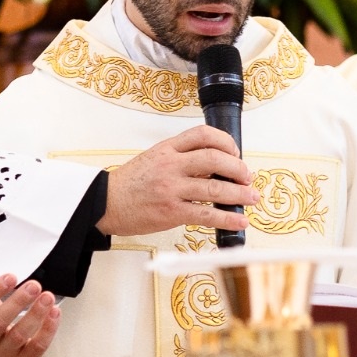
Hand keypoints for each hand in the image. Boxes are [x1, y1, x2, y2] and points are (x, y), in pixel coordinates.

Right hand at [97, 125, 259, 236]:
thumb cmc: (130, 184)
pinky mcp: (171, 212)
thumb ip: (180, 158)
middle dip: (239, 169)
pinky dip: (227, 218)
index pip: (203, 135)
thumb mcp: (153, 159)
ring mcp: (171, 188)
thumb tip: (214, 166)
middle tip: (247, 177)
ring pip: (215, 187)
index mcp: (167, 149)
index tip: (235, 153)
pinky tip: (239, 221)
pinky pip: (206, 214)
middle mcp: (171, 165)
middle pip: (215, 158)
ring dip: (240, 194)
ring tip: (251, 198)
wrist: (105, 203)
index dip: (226, 142)